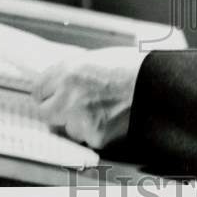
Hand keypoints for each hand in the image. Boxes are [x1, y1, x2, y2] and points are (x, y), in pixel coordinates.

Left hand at [31, 46, 148, 148]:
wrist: (157, 83)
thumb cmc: (134, 66)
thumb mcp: (98, 58)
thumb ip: (74, 71)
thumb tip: (60, 82)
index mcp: (69, 71)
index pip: (39, 89)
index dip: (47, 93)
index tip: (51, 96)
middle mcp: (69, 95)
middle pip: (44, 112)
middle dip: (55, 111)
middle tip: (69, 107)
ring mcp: (80, 118)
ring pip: (67, 128)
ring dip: (77, 123)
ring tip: (100, 109)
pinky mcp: (95, 136)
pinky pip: (87, 138)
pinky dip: (96, 131)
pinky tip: (111, 117)